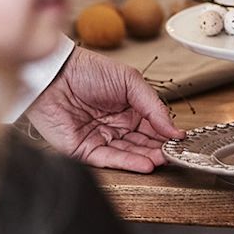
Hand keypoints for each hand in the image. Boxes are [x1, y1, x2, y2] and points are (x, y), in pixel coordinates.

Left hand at [26, 47, 184, 172]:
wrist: (53, 74)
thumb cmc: (87, 69)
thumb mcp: (129, 80)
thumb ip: (153, 105)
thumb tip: (174, 128)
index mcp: (128, 108)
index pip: (152, 126)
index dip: (166, 133)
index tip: (180, 140)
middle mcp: (115, 126)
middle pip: (142, 143)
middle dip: (159, 149)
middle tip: (174, 154)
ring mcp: (100, 138)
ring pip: (128, 153)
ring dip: (147, 158)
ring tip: (164, 159)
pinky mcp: (84, 150)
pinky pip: (109, 160)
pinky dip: (129, 163)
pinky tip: (147, 164)